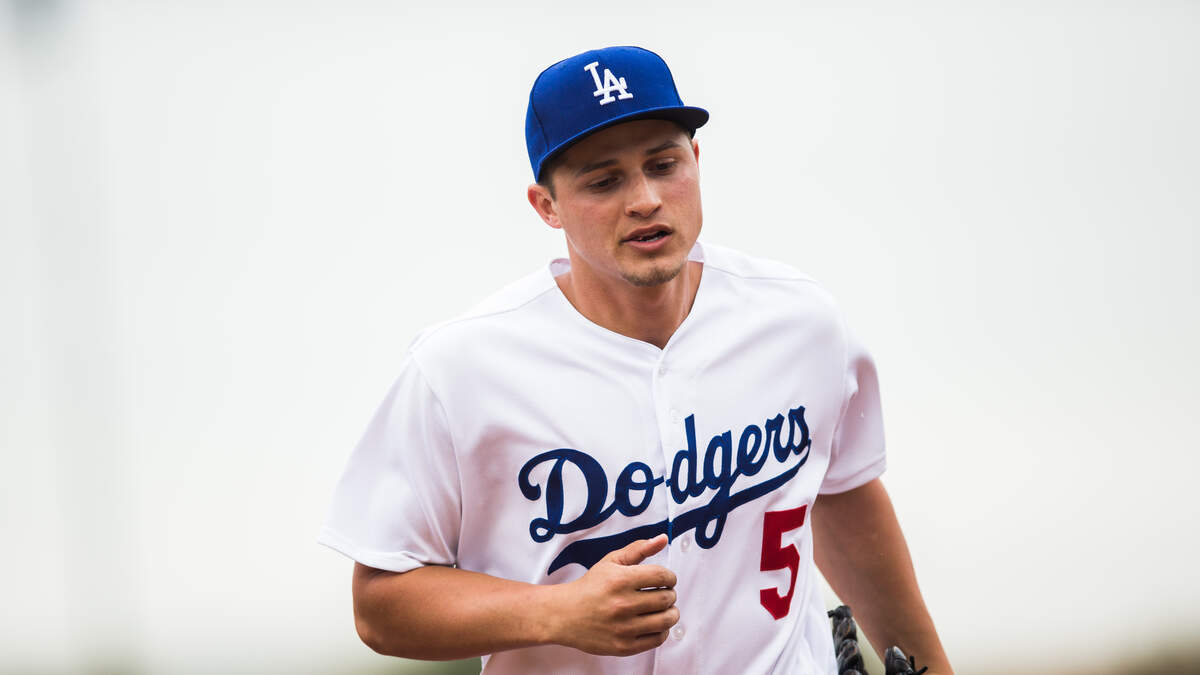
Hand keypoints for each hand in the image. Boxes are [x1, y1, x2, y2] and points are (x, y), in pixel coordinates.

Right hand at [545, 534, 679, 655]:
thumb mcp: (611, 561)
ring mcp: (623, 627)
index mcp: (620, 580)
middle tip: (664, 594)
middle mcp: (622, 604)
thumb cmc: (590, 587)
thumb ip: (639, 549)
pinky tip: (654, 624)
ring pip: (666, 620)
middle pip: (666, 599)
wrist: (564, 615)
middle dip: (670, 594)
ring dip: (670, 613)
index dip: (670, 577)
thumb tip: (663, 539)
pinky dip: (662, 631)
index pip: (662, 576)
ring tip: (662, 609)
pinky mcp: (623, 646)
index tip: (667, 580)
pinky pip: (657, 639)